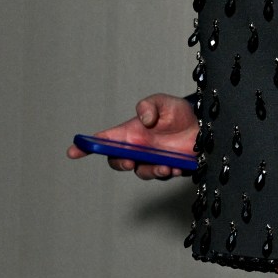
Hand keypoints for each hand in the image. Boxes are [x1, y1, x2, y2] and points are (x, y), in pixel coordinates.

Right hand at [67, 93, 197, 179]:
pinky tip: (175, 167)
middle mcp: (138, 149)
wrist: (204, 126)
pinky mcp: (168, 168)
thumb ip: (150, 105)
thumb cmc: (179, 113)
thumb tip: (144, 119)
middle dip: (120, 163)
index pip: (103, 141)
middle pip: (117, 161)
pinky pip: (161, 176)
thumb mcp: (164, 102)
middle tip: (130, 162)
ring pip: (141, 172)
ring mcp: (152, 160)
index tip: (72, 151)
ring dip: (150, 171)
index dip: (85, 147)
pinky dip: (167, 173)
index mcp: (130, 133)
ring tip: (165, 166)